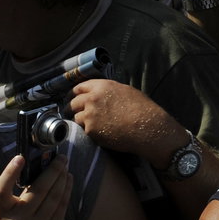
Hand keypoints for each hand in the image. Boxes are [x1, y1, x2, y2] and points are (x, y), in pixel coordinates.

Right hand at [0, 155, 71, 219]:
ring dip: (62, 178)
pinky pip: (62, 205)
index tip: (20, 157)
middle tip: (61, 157)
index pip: (1, 190)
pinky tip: (69, 180)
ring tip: (65, 166)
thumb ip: (19, 195)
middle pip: (39, 189)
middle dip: (53, 170)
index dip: (9, 173)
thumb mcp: (9, 214)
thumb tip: (42, 166)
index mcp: (3, 212)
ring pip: (54, 196)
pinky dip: (67, 190)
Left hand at [67, 79, 181, 165]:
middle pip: (72, 102)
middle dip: (71, 108)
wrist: (147, 127)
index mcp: (102, 86)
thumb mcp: (126, 92)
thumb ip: (109, 92)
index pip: (79, 87)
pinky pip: (84, 130)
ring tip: (88, 125)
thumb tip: (102, 94)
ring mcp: (90, 114)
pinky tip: (99, 133)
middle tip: (72, 113)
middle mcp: (93, 98)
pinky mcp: (91, 130)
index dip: (74, 94)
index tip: (73, 98)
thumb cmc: (142, 109)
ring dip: (80, 121)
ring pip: (76, 117)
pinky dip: (89, 132)